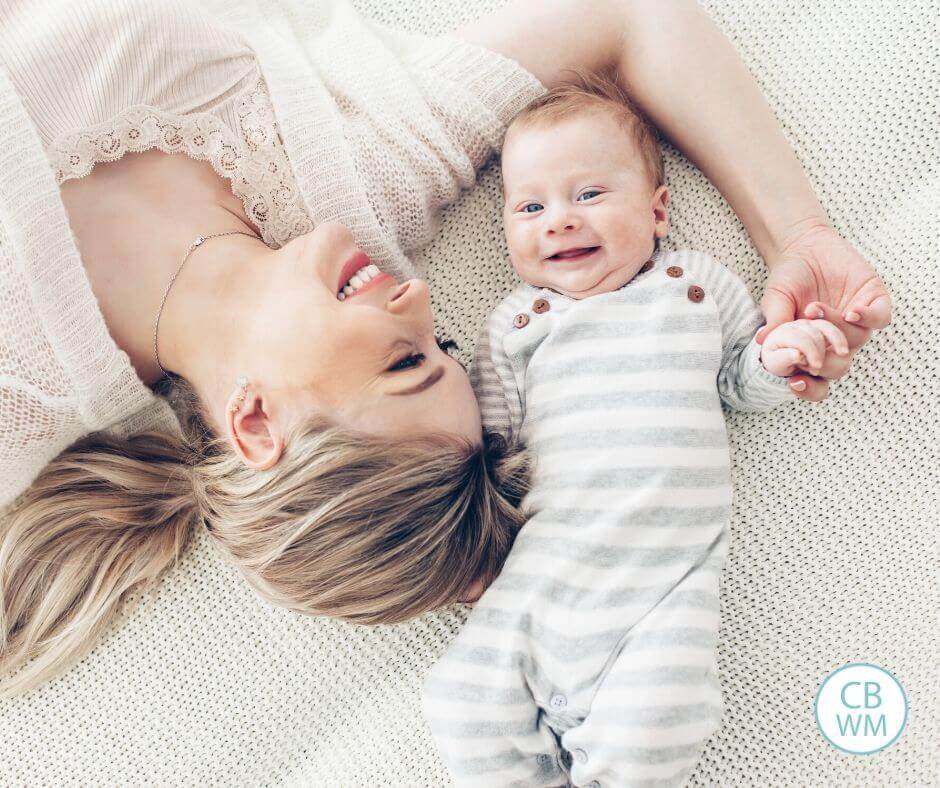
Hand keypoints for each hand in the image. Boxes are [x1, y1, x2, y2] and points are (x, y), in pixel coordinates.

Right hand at [755, 225, 891, 400]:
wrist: (804, 245)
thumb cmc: (787, 278)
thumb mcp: (775, 300)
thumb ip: (774, 321)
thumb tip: (762, 342)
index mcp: (812, 349)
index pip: (816, 381)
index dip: (809, 389)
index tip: (795, 382)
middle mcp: (836, 341)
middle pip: (839, 367)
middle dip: (823, 357)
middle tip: (806, 340)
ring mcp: (856, 322)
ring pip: (856, 341)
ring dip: (834, 328)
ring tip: (813, 308)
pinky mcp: (873, 300)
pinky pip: (880, 319)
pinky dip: (868, 318)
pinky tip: (852, 311)